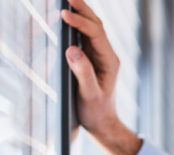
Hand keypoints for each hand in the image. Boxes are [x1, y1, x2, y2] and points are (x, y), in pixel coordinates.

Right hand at [62, 0, 141, 154]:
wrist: (102, 123)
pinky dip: (76, 25)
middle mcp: (107, 55)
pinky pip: (85, 37)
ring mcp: (100, 56)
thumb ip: (83, 73)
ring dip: (80, 13)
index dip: (80, 22)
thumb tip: (72, 50)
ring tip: (66, 0)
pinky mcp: (92, 59)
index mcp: (109, 61)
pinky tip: (66, 18)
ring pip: (91, 28)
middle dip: (82, 8)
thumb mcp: (89, 95)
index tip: (64, 14)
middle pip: (96, 25)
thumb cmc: (95, 112)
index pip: (96, 33)